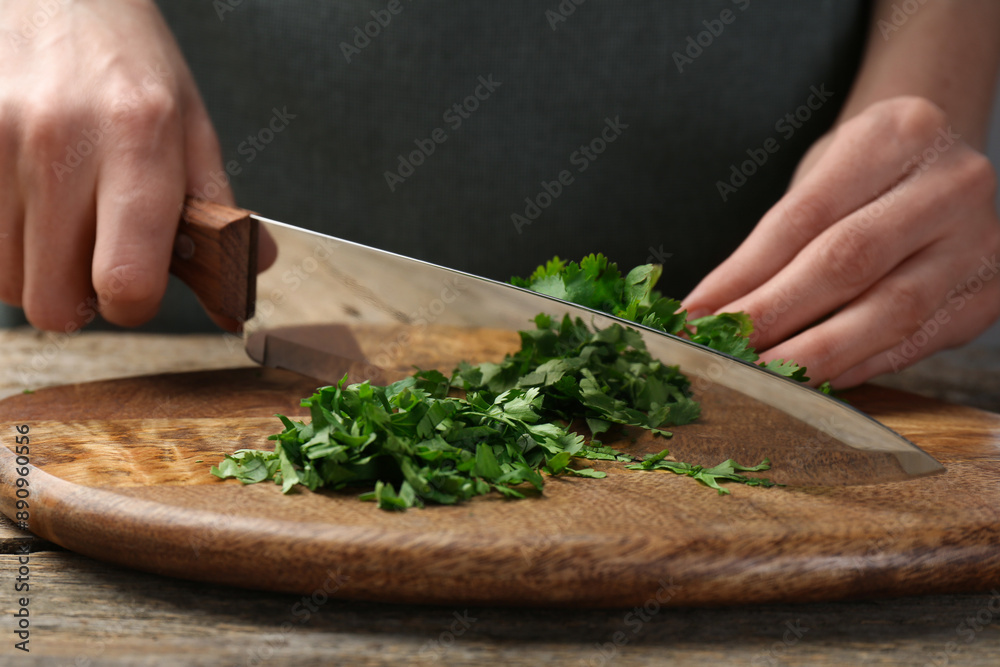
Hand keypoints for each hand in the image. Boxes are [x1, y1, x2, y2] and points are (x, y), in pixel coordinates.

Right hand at [0, 0, 235, 329]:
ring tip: (59, 221)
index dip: (135, 304)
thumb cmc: (127, 64)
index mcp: (140, 141)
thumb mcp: (191, 127)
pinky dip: (1, 242)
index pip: (126, 281)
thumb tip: (245, 281)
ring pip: (6, 282)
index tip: (137, 287)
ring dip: (35, 270)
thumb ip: (218, 212)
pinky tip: (25, 205)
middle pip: (53, 302)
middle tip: (94, 258)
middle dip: (80, 297)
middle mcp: (62, 142)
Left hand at [683, 96, 999, 387]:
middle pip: (848, 262)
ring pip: (889, 311)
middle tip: (725, 351)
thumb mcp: (819, 180)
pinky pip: (916, 341)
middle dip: (776, 315)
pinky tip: (815, 381)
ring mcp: (981, 240)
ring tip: (761, 375)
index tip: (699, 313)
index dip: (745, 272)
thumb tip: (708, 312)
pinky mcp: (989, 293)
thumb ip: (772, 244)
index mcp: (901, 134)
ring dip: (815, 353)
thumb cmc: (866, 175)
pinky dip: (858, 365)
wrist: (943, 168)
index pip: (804, 216)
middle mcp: (953, 184)